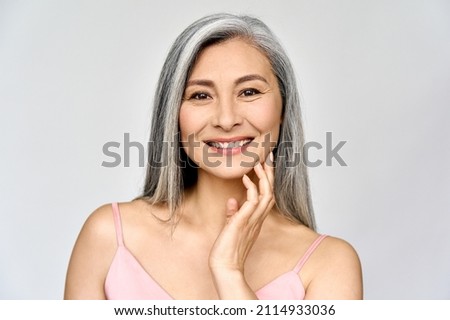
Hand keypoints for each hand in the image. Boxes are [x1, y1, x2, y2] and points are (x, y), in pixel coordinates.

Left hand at [209, 153, 274, 297]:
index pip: (267, 196)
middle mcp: (258, 219)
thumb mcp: (231, 227)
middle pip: (271, 192)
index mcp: (256, 220)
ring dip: (264, 177)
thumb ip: (233, 214)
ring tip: (258, 163)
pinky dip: (251, 187)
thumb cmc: (227, 249)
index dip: (268, 181)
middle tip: (268, 157)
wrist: (225, 266)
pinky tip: (245, 177)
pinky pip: (253, 201)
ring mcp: (253, 220)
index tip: (265, 166)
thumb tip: (232, 201)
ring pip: (267, 194)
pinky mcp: (244, 222)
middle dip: (270, 174)